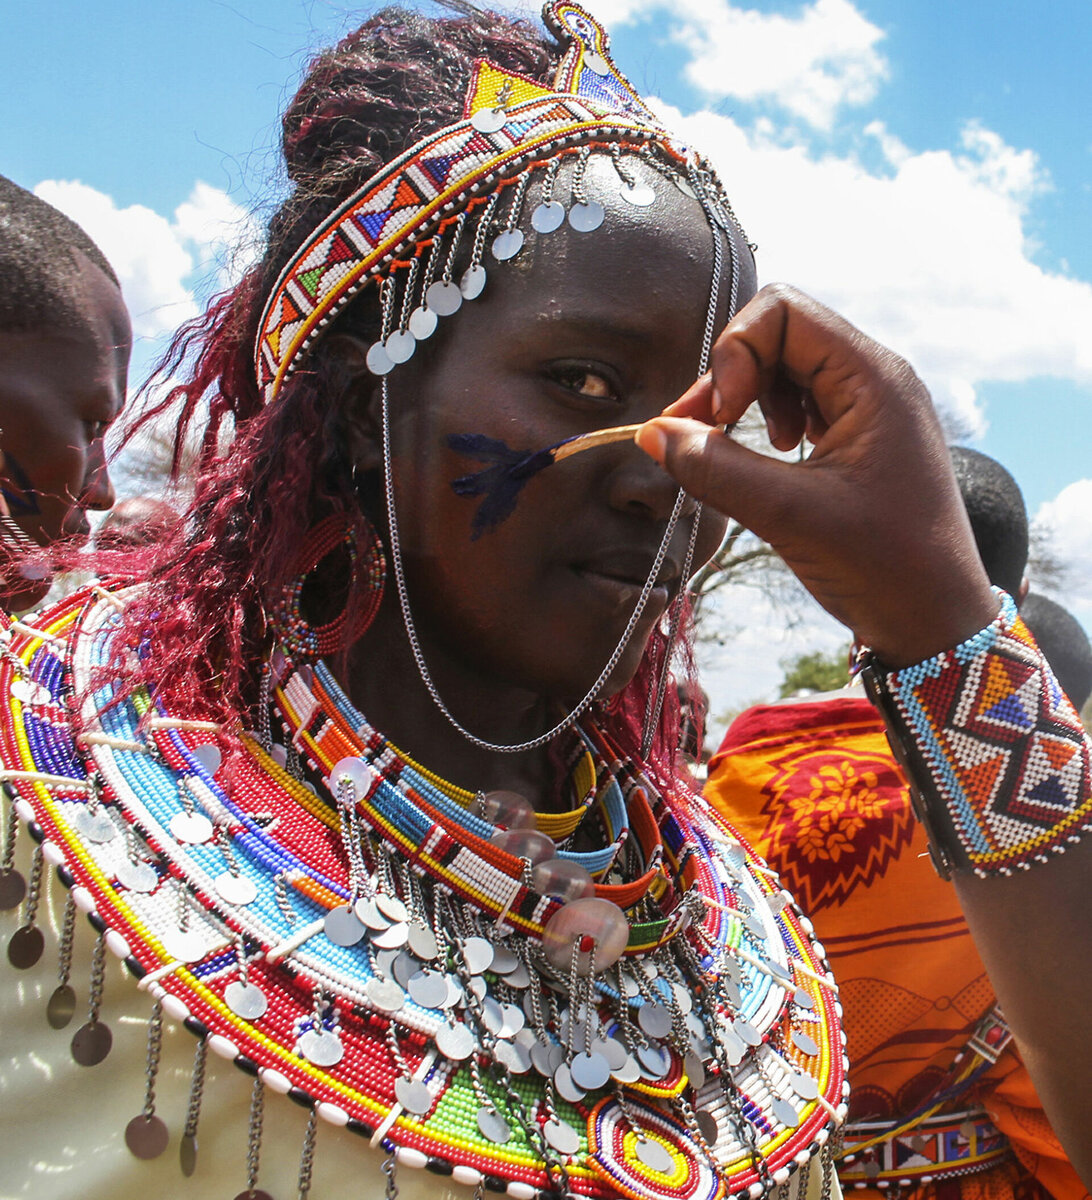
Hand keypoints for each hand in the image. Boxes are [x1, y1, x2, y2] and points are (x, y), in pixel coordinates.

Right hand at [635, 284, 996, 665]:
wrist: (938, 622)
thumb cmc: (883, 568)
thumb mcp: (789, 516)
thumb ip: (714, 469)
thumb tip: (653, 434)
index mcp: (874, 378)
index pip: (783, 311)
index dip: (734, 352)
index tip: (720, 416)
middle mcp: (876, 378)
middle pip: (780, 332)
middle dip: (731, 375)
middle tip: (701, 433)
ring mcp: (870, 406)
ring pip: (786, 366)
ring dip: (747, 397)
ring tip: (735, 447)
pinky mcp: (861, 435)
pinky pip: (803, 400)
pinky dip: (768, 420)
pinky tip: (770, 457)